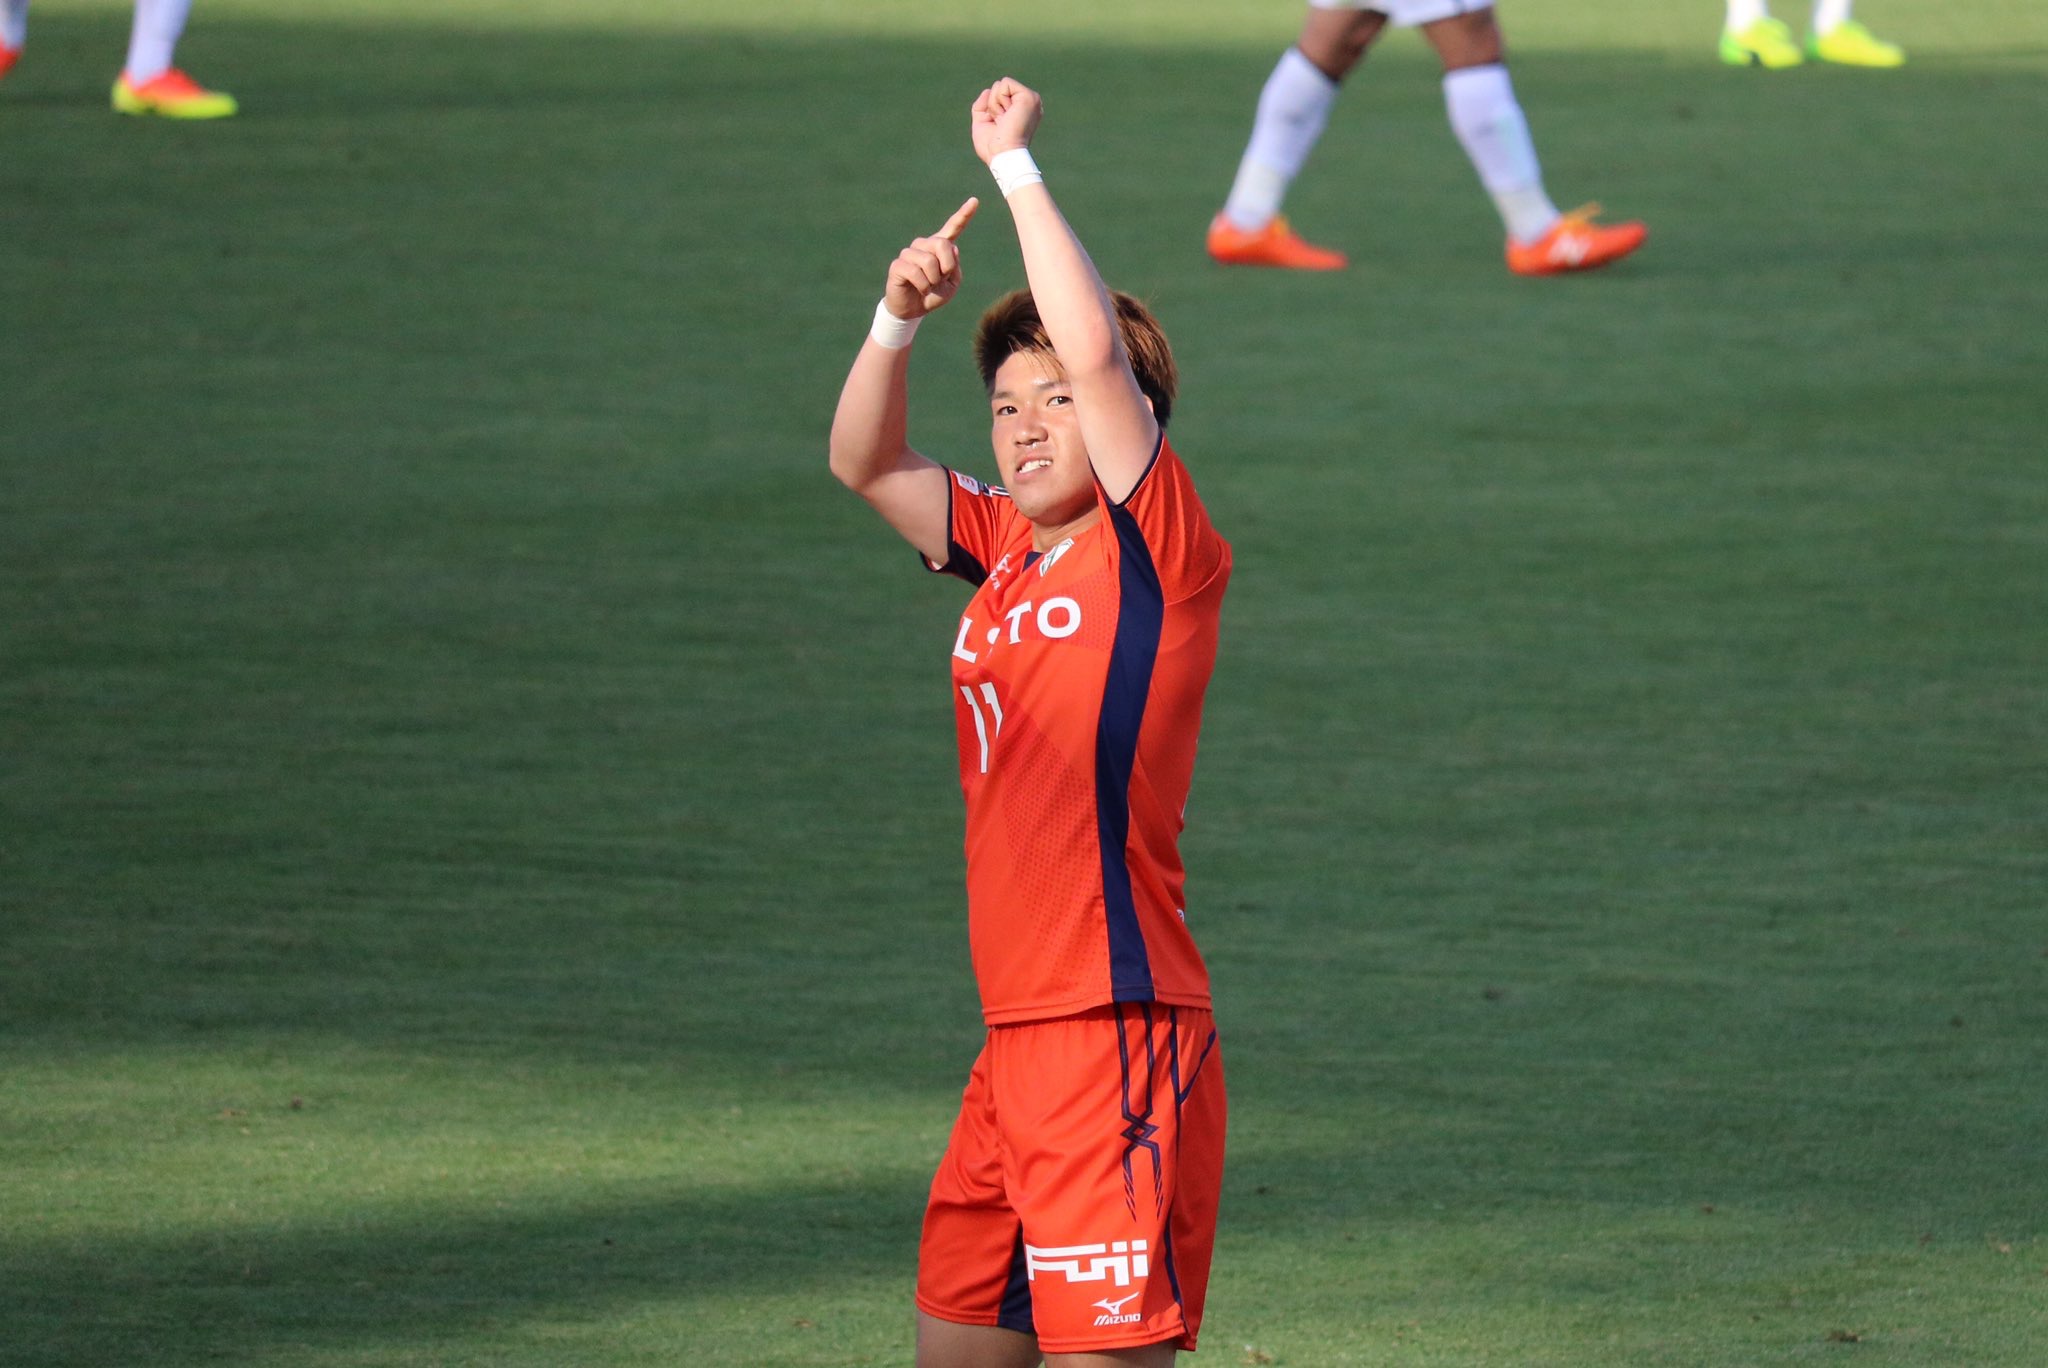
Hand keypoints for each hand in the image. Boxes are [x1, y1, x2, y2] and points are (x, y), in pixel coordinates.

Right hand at [881, 197, 979, 321]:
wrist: (913, 311)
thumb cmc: (933, 295)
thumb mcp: (952, 284)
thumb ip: (955, 267)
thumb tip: (952, 246)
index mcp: (939, 248)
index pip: (953, 228)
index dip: (964, 215)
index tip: (975, 201)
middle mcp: (923, 245)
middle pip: (942, 244)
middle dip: (946, 267)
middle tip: (940, 280)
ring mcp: (909, 253)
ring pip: (929, 261)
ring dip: (933, 281)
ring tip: (927, 287)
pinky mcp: (898, 265)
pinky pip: (916, 272)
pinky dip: (923, 286)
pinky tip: (919, 290)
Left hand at [971, 78, 1041, 166]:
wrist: (1002, 156)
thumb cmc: (993, 147)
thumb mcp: (982, 123)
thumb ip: (982, 106)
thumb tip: (987, 90)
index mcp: (1021, 111)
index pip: (998, 96)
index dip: (991, 110)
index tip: (1000, 127)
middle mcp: (1029, 104)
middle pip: (999, 88)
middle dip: (993, 105)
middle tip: (1002, 124)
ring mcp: (1031, 99)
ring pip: (1000, 85)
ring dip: (995, 104)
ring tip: (1005, 121)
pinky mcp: (1029, 97)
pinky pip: (1004, 84)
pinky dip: (998, 100)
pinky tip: (1006, 115)